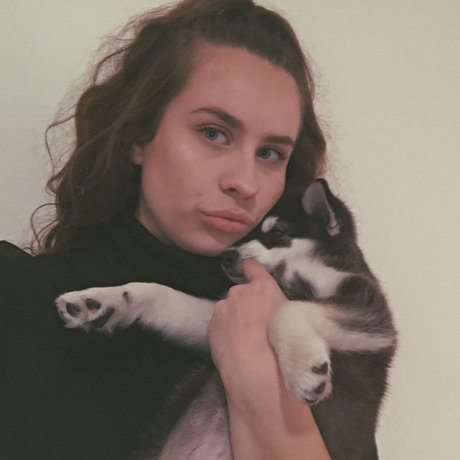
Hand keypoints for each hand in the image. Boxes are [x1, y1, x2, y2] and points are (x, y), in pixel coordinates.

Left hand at [207, 259, 286, 402]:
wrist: (256, 372)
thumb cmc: (283, 346)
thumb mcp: (295, 320)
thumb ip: (284, 306)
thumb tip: (285, 310)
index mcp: (263, 287)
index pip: (253, 266)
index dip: (253, 270)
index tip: (253, 275)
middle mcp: (240, 292)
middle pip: (241, 291)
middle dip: (246, 303)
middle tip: (256, 324)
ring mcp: (223, 307)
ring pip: (229, 308)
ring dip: (234, 318)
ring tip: (245, 339)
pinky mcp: (211, 324)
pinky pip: (220, 323)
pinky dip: (225, 331)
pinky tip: (234, 347)